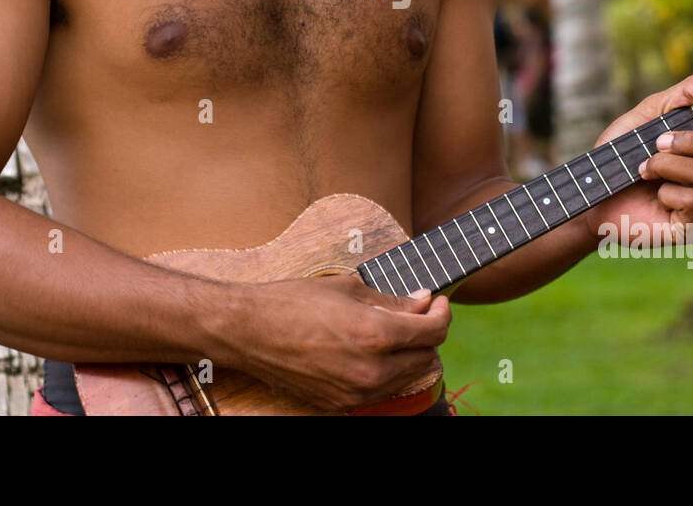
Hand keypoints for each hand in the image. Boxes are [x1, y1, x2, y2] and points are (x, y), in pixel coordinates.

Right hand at [222, 273, 449, 411]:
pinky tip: (371, 351)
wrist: (249, 330)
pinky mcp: (340, 404)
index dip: (442, 312)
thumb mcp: (348, 288)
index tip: (438, 301)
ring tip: (393, 331)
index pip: (433, 331)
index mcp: (375, 335)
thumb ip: (392, 299)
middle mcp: (371, 371)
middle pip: (428, 358)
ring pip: (408, 378)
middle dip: (428, 334)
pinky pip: (382, 391)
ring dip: (410, 355)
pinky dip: (387, 372)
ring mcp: (356, 393)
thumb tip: (423, 301)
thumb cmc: (294, 301)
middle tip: (417, 313)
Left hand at [576, 74, 692, 248]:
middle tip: (659, 141)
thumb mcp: (651, 111)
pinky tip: (654, 194)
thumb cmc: (626, 151)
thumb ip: (686, 94)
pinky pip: (692, 200)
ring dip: (667, 163)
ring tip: (644, 167)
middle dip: (691, 140)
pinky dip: (666, 189)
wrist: (595, 189)